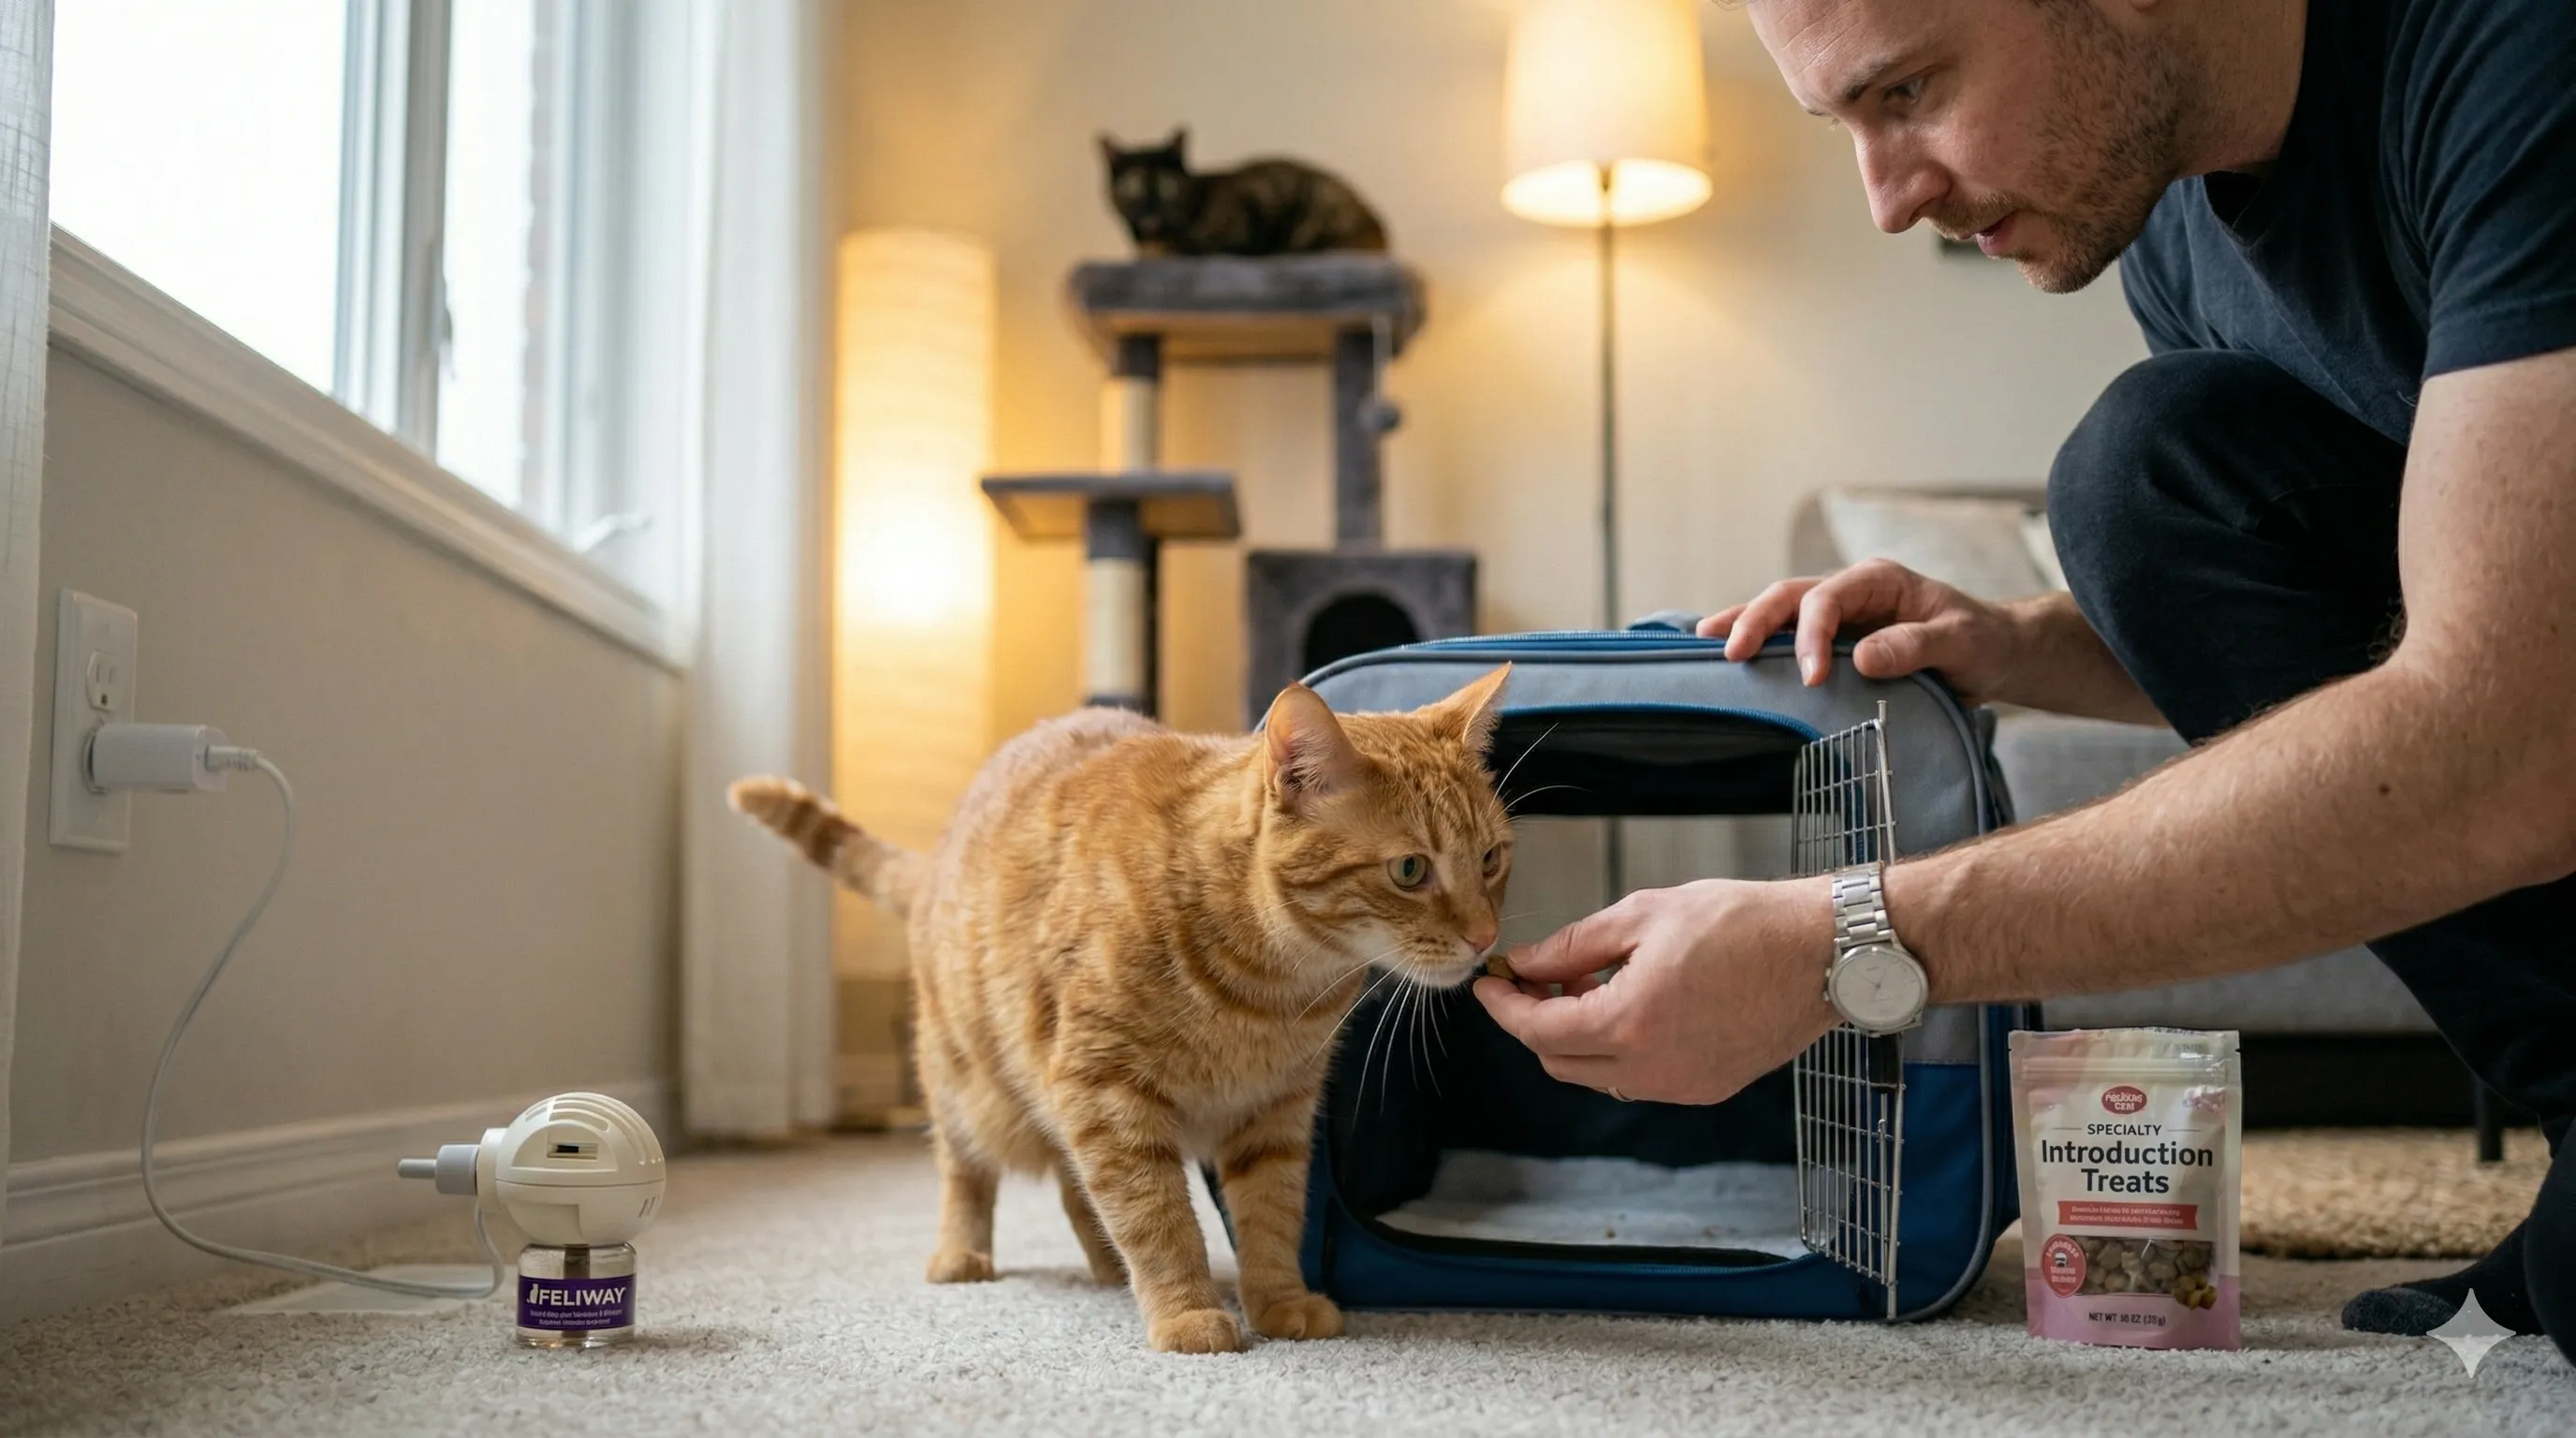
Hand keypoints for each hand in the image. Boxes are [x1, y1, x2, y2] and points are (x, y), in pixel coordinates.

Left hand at [1471, 878, 1839, 1105]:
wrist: (1822, 952)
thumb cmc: (1742, 923)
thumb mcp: (1643, 916)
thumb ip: (1574, 946)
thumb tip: (1527, 962)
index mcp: (1628, 1025)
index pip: (1538, 1030)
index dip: (1504, 1007)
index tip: (1488, 983)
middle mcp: (1651, 1070)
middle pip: (1560, 1062)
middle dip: (1536, 1022)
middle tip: (1539, 977)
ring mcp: (1682, 1087)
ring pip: (1598, 1075)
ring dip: (1579, 1037)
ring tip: (1591, 984)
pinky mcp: (1708, 1087)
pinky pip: (1640, 1079)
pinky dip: (1619, 1049)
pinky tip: (1633, 1004)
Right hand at [1696, 558, 2024, 703]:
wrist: (1995, 652)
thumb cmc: (1982, 642)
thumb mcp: (1961, 643)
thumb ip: (1915, 646)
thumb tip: (1862, 659)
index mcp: (1879, 580)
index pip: (1827, 598)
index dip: (1811, 635)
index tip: (1811, 678)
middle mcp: (1852, 591)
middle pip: (1790, 596)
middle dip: (1757, 621)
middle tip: (1731, 654)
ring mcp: (1841, 614)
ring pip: (1781, 610)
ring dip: (1744, 624)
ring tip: (1705, 641)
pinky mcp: (1836, 639)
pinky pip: (1791, 635)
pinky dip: (1760, 642)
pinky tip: (1732, 654)